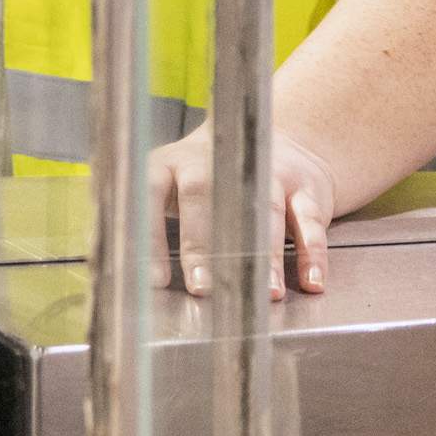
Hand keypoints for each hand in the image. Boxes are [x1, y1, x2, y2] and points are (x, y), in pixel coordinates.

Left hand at [148, 125, 338, 299]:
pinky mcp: (304, 185)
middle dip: (203, 245)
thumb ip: (149, 227)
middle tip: (203, 288)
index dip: (149, 236)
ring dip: (265, 255)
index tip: (153, 280)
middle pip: (205, 197)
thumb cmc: (209, 182)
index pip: (150, 193)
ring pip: (263, 209)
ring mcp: (264, 169)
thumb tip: (123, 277)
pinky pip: (309, 219)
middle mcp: (215, 161)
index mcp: (170, 164)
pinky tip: (311, 280)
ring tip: (265, 293)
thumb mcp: (171, 189)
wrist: (274, 143)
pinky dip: (312, 252)